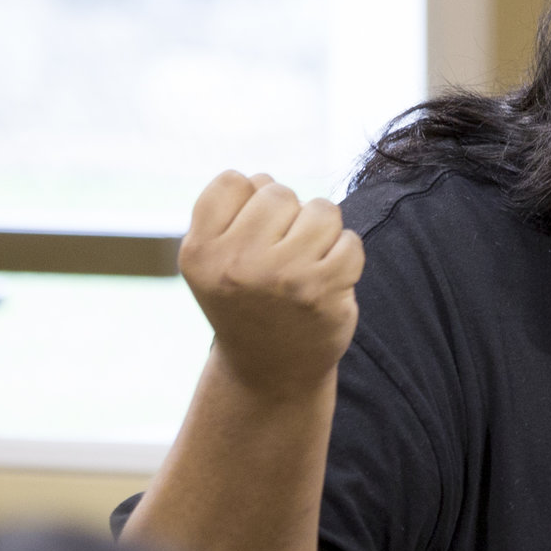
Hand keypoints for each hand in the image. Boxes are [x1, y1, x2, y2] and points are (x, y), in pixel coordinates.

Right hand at [177, 172, 363, 395]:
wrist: (270, 371)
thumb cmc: (247, 301)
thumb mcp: (215, 261)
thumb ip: (232, 213)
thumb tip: (264, 179)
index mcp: (200, 252)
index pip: (234, 180)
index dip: (250, 200)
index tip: (252, 234)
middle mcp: (235, 264)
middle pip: (278, 191)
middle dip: (288, 215)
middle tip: (281, 255)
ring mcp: (280, 277)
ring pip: (320, 209)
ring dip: (321, 231)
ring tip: (306, 264)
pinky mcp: (322, 291)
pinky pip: (350, 240)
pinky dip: (346, 255)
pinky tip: (328, 279)